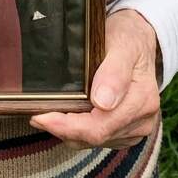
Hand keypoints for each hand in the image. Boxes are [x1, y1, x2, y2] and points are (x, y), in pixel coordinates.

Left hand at [30, 9, 160, 149]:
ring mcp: (135, 127)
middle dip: (63, 129)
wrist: (139, 38)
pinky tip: (65, 116)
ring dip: (69, 131)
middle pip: (95, 137)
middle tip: (35, 116)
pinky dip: (80, 130)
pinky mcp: (127, 130)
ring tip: (46, 115)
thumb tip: (103, 103)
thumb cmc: (128, 36)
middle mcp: (142, 120)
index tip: (42, 117)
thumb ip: (115, 72)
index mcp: (142, 101)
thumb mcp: (123, 44)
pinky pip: (99, 138)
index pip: (100, 127)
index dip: (68, 126)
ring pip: (95, 141)